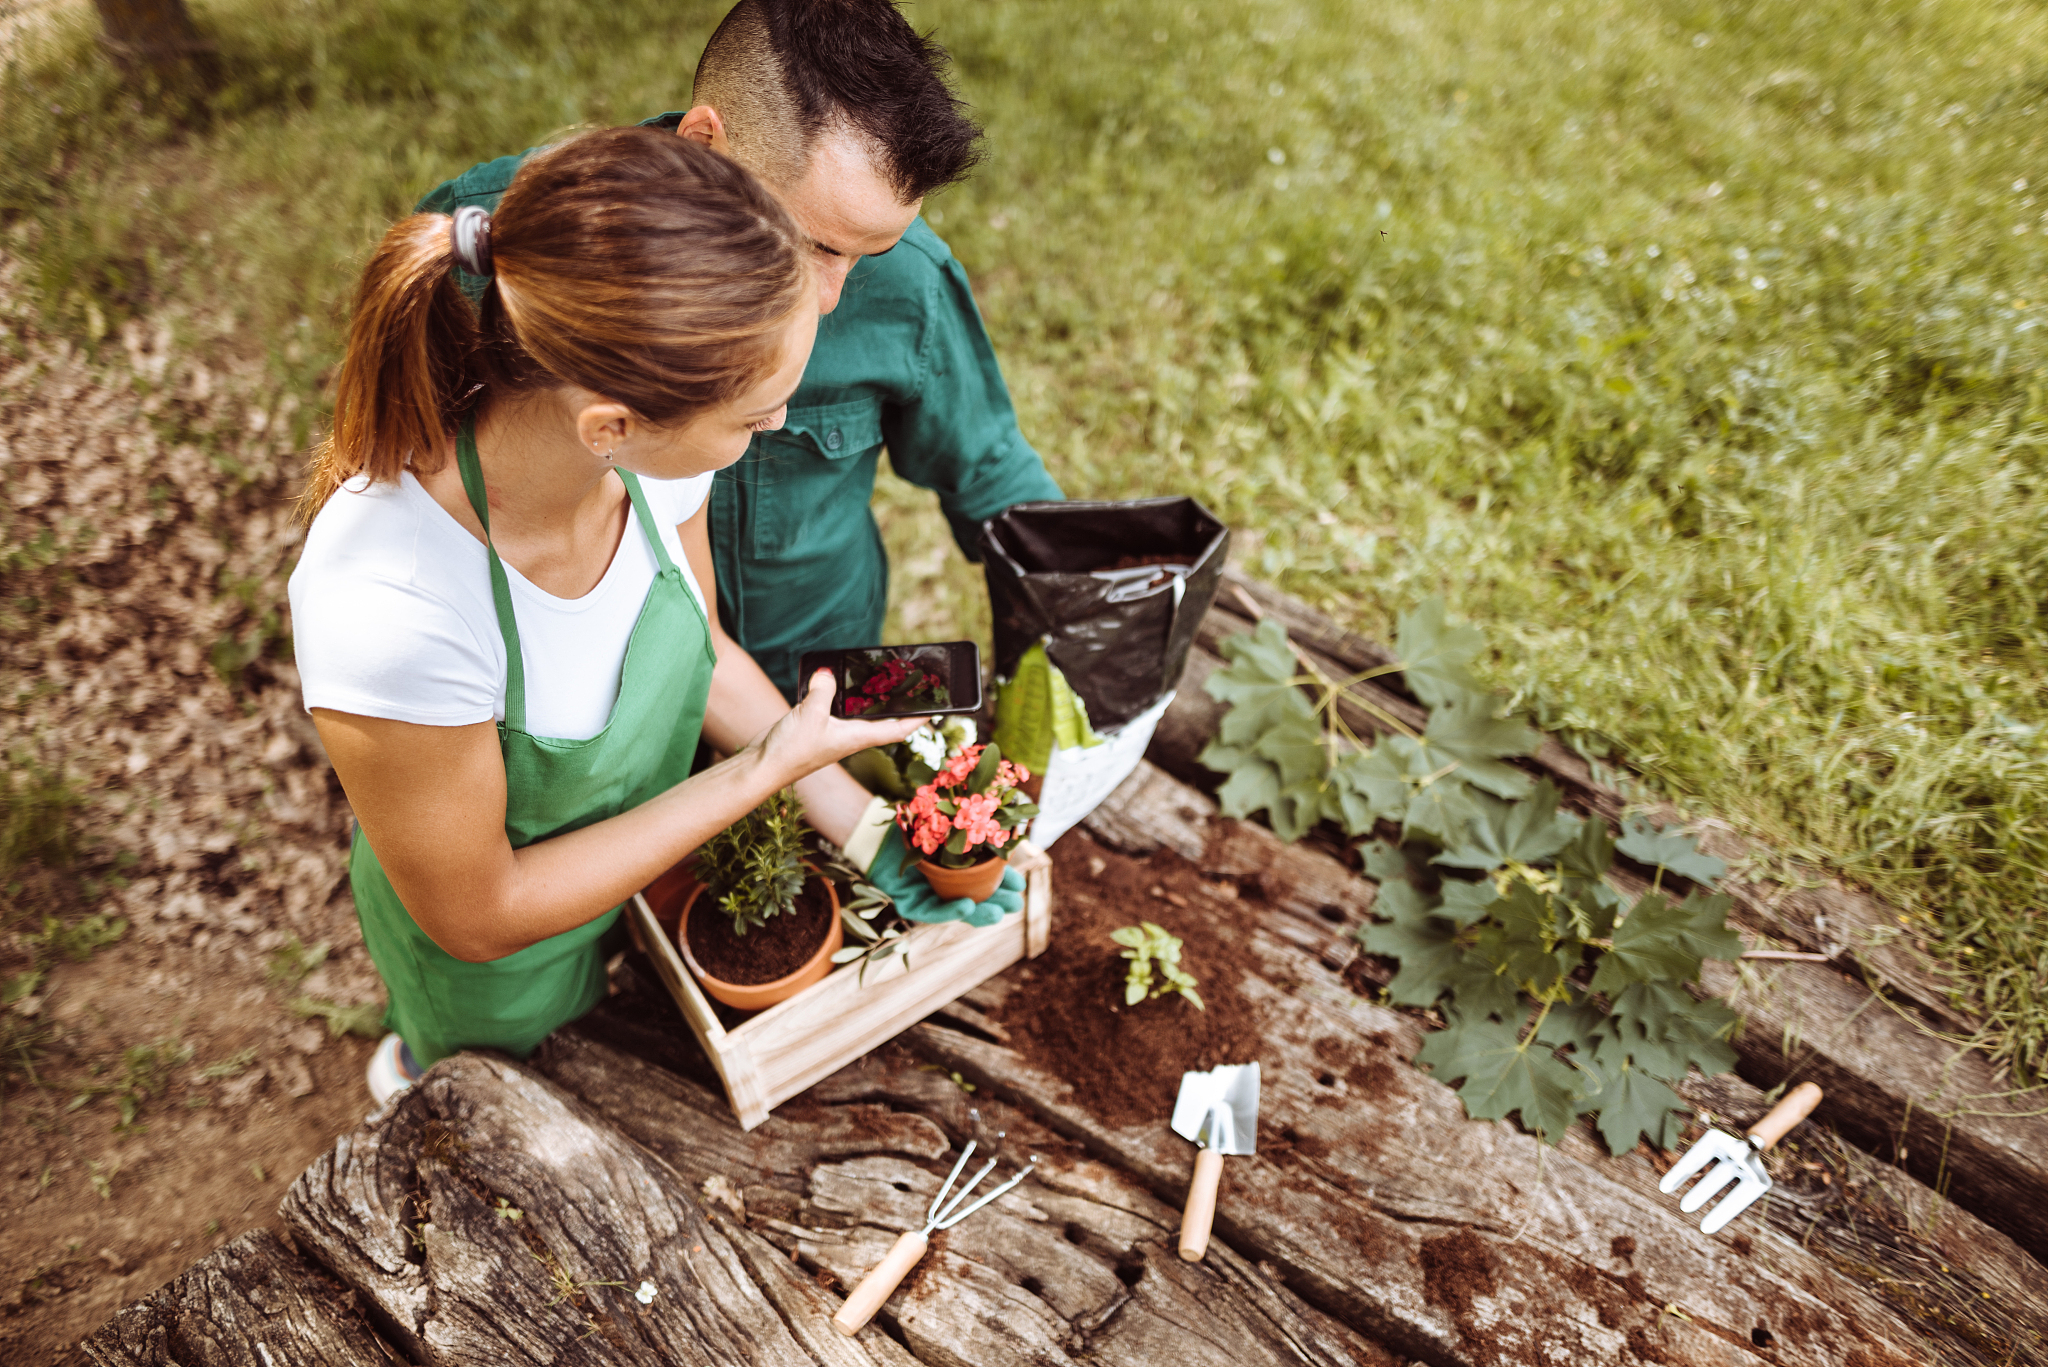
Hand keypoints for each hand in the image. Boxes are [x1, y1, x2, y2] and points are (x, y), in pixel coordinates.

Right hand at [753, 669, 923, 787]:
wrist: (764, 766)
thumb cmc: (792, 750)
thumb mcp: (811, 714)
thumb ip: (824, 690)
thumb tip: (828, 673)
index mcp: (858, 737)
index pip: (898, 729)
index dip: (918, 719)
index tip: (937, 709)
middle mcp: (850, 736)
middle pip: (881, 719)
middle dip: (896, 704)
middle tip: (909, 684)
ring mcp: (833, 733)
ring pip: (857, 713)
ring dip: (867, 699)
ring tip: (878, 678)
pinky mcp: (816, 727)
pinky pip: (834, 709)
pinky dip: (838, 695)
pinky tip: (833, 681)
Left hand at [864, 825, 1024, 927]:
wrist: (874, 830)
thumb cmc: (911, 826)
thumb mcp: (946, 829)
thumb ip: (970, 833)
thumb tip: (1007, 830)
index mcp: (955, 871)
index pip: (983, 883)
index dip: (1002, 885)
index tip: (1019, 884)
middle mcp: (943, 887)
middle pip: (975, 901)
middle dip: (997, 904)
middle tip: (1015, 904)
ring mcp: (927, 898)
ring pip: (958, 911)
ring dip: (980, 913)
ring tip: (998, 912)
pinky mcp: (910, 907)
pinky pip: (932, 912)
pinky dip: (951, 911)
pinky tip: (968, 906)